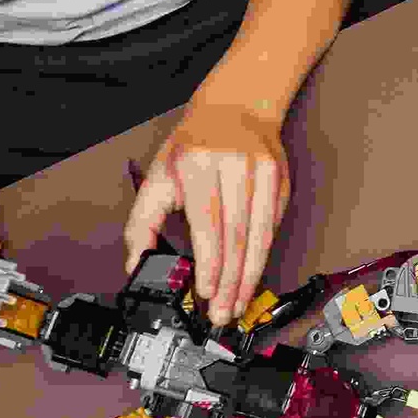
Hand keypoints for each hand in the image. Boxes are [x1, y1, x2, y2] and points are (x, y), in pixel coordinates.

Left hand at [124, 97, 288, 327]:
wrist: (235, 107)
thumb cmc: (194, 146)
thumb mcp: (157, 177)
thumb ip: (142, 223)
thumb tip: (136, 264)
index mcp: (198, 166)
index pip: (208, 225)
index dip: (210, 264)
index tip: (207, 292)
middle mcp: (235, 166)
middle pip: (237, 236)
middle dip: (231, 281)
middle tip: (223, 311)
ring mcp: (264, 171)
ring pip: (260, 235)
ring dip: (250, 275)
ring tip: (239, 302)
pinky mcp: (282, 179)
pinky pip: (273, 225)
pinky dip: (263, 253)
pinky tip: (253, 273)